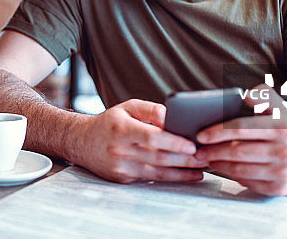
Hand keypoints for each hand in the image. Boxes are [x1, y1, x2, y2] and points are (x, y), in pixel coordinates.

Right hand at [74, 99, 207, 183]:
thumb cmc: (109, 123)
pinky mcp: (122, 179)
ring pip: (156, 173)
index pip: (152, 137)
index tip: (192, 145)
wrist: (82, 142)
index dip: (173, 142)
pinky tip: (183, 174)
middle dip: (184, 159)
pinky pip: (149, 179)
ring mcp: (120, 167)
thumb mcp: (127, 107)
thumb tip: (172, 118)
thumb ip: (151, 110)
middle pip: (158, 157)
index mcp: (121, 128)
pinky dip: (169, 178)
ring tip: (200, 169)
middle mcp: (119, 149)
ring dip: (181, 173)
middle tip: (204, 157)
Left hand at [194, 84, 286, 195]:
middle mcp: (285, 150)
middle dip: (213, 151)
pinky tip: (223, 168)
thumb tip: (244, 95)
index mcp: (282, 127)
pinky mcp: (279, 188)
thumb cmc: (286, 129)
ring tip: (207, 158)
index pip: (241, 128)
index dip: (217, 132)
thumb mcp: (280, 108)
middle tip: (198, 150)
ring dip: (218, 164)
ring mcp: (283, 172)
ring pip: (240, 170)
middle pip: (238, 151)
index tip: (201, 135)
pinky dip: (232, 175)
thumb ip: (262, 96)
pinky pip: (248, 182)